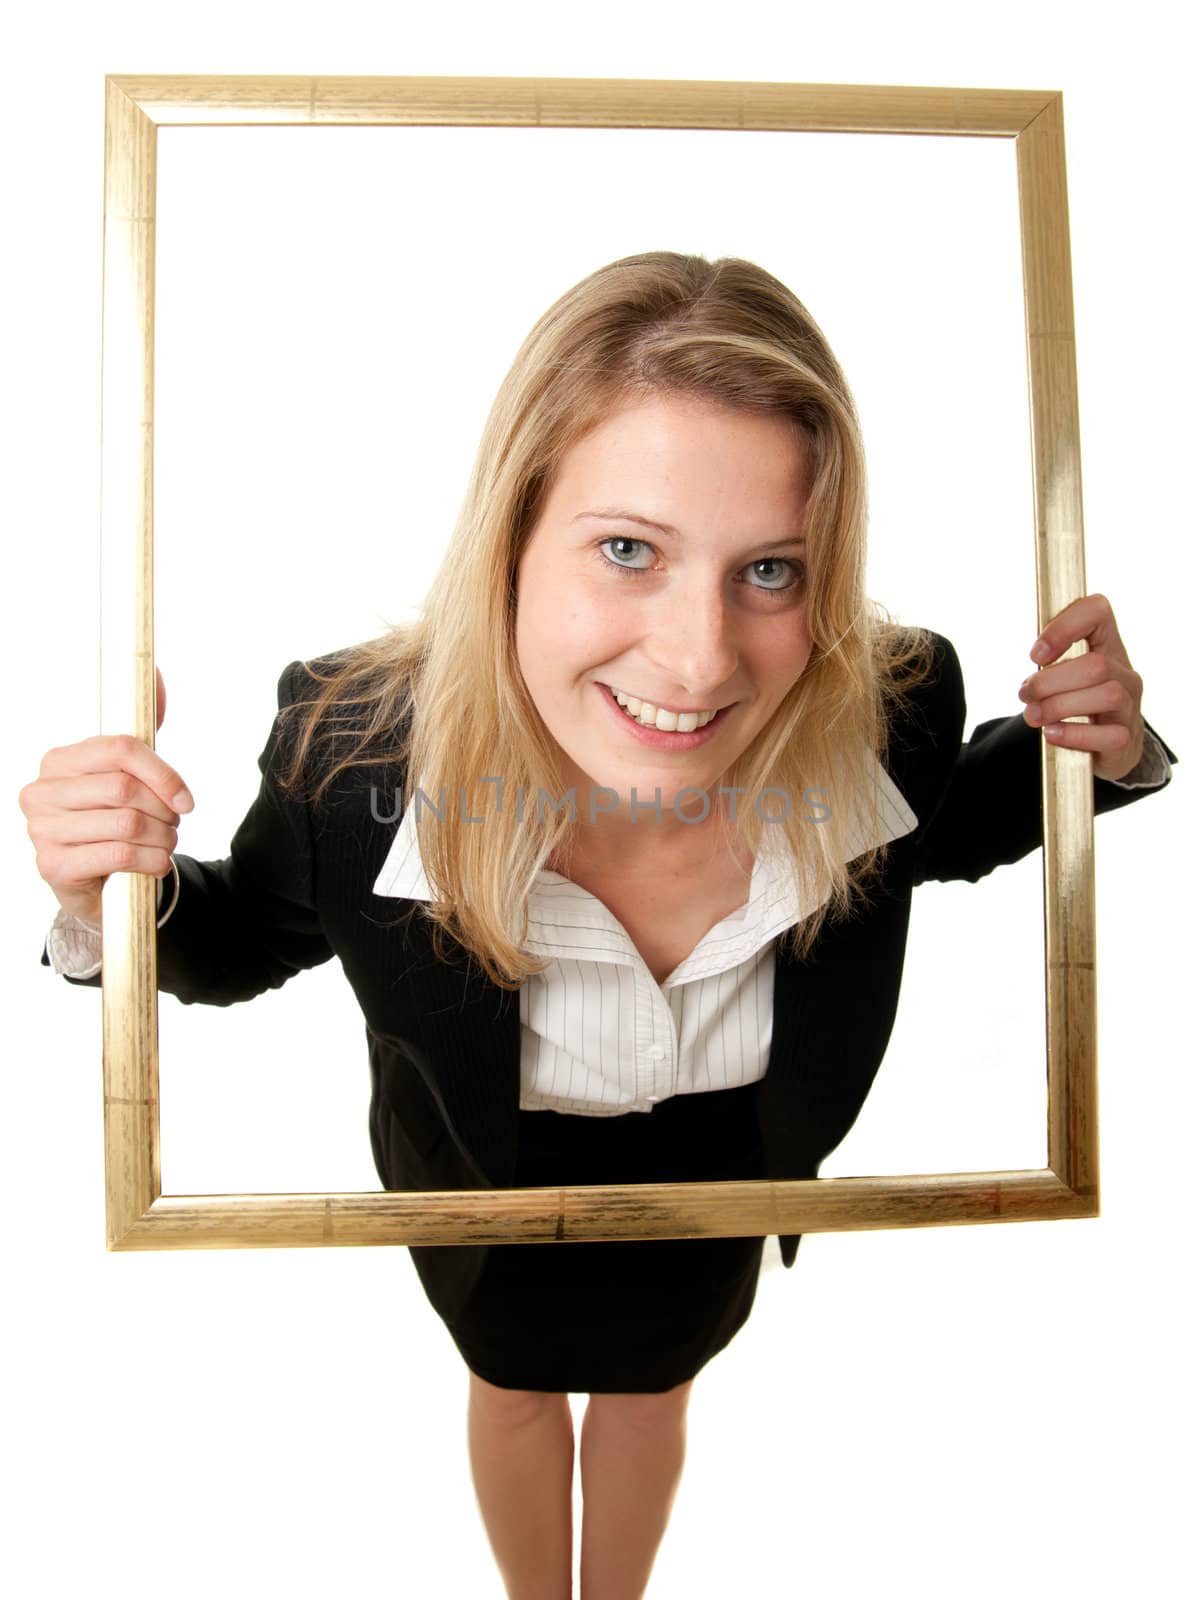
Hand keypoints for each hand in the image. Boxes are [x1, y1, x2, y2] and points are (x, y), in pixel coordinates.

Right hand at [19, 668, 193, 925]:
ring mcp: (41, 830)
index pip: (120, 749)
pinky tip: (155, 864)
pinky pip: (119, 855)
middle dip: (164, 811)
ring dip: (162, 838)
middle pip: (125, 789)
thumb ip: (142, 731)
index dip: (163, 774)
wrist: (91, 881)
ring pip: (128, 824)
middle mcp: (42, 791)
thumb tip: (158, 674)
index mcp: (59, 761)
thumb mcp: (125, 776)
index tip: (187, 800)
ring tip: (165, 844)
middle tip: (174, 825)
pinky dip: (151, 861)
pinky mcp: (53, 866)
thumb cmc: (110, 820)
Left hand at [1017, 594, 1145, 781]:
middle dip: (1049, 681)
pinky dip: (1073, 734)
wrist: (1106, 747)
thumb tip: (1029, 685)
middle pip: (1097, 664)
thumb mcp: (1064, 679)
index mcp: (1107, 647)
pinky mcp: (1127, 740)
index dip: (1064, 626)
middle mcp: (1126, 674)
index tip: (1036, 655)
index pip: (1098, 611)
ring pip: (1107, 694)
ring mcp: (1131, 707)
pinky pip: (1108, 735)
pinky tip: (1052, 733)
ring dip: (1059, 706)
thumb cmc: (1078, 706)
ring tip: (1034, 716)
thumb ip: (1049, 669)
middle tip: (1025, 695)